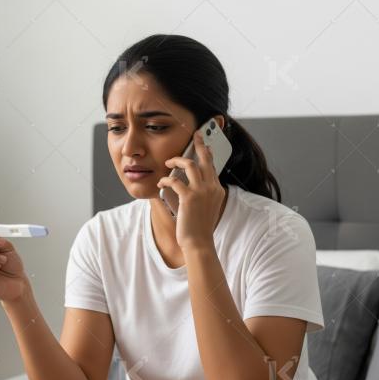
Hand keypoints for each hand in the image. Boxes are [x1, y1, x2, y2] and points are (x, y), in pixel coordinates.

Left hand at [157, 130, 225, 250]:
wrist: (199, 243)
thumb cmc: (200, 228)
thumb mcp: (207, 208)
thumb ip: (204, 194)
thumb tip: (192, 183)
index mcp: (218, 190)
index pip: (212, 166)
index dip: (207, 154)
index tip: (204, 145)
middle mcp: (212, 188)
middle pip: (205, 159)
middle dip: (199, 144)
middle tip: (195, 135)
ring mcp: (201, 192)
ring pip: (190, 164)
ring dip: (177, 161)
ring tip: (168, 163)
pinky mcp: (189, 197)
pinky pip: (174, 181)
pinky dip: (165, 180)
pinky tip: (161, 183)